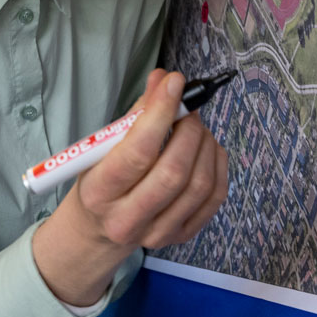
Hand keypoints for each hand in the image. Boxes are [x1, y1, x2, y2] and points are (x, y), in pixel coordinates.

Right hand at [72, 69, 228, 248]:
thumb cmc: (101, 178)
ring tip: (196, 128)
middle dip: (189, 130)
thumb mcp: (102, 148)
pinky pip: (215, 197)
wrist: (99, 229)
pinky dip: (218, 164)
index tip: (175, 84)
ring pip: (199, 184)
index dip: (160, 113)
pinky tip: (207, 149)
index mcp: (99, 192)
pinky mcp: (181, 236)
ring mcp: (157, 233)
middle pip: (173, 172)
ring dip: (205, 145)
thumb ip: (135, 114)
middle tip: (188, 110)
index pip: (137, 153)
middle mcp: (126, 219)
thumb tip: (163, 79)